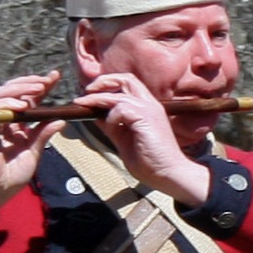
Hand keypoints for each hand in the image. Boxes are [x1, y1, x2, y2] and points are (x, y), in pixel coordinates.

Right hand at [0, 72, 67, 217]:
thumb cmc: (10, 175)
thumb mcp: (33, 153)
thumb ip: (43, 136)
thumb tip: (62, 119)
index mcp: (16, 124)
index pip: (28, 99)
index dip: (40, 86)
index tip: (55, 76)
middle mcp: (2, 120)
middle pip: (13, 92)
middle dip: (30, 82)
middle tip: (47, 80)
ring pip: (0, 95)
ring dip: (19, 89)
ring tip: (38, 88)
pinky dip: (7, 105)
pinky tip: (22, 105)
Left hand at [80, 67, 208, 206]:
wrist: (169, 173)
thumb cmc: (150, 161)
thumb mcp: (123, 139)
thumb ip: (111, 125)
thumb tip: (95, 115)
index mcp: (147, 108)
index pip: (127, 84)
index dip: (107, 85)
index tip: (91, 94)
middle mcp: (150, 105)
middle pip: (126, 78)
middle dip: (103, 81)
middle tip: (87, 92)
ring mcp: (149, 110)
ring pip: (119, 94)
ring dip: (98, 98)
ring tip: (84, 105)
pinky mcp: (146, 118)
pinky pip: (121, 108)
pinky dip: (110, 116)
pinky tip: (110, 127)